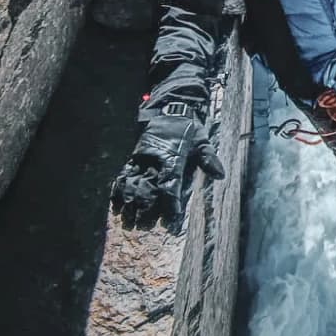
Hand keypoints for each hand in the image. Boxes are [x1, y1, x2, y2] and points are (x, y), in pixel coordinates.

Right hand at [110, 111, 224, 230]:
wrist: (169, 110)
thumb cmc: (189, 129)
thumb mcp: (203, 141)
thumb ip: (209, 159)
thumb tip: (220, 175)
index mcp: (173, 157)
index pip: (170, 183)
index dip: (170, 201)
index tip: (170, 218)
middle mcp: (155, 160)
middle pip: (148, 187)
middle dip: (145, 207)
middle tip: (142, 226)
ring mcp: (142, 159)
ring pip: (133, 183)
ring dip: (129, 202)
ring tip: (127, 220)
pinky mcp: (133, 157)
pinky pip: (123, 174)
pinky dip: (118, 189)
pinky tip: (116, 203)